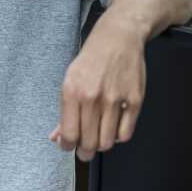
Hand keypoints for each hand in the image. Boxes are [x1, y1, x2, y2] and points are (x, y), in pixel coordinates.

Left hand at [49, 16, 147, 160]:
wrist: (118, 38)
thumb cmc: (91, 60)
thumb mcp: (70, 80)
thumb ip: (64, 111)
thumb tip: (56, 137)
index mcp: (72, 92)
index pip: (69, 134)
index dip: (67, 146)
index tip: (69, 146)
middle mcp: (92, 98)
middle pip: (88, 143)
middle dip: (84, 152)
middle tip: (85, 151)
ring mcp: (115, 99)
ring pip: (107, 142)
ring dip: (101, 145)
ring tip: (99, 139)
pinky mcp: (134, 100)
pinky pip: (125, 134)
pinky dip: (119, 136)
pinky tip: (114, 128)